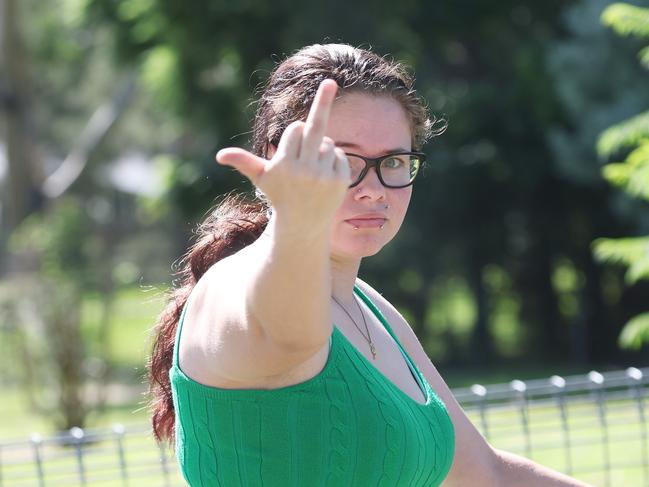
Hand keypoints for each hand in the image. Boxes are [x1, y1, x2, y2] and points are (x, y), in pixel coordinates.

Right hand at [216, 79, 350, 222]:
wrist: (302, 224)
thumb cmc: (279, 195)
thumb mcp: (261, 178)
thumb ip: (244, 162)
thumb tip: (220, 155)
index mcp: (283, 164)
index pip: (295, 129)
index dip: (295, 135)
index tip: (292, 149)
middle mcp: (304, 169)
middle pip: (315, 127)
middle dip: (322, 102)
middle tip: (331, 81)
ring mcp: (323, 175)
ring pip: (328, 142)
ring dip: (322, 150)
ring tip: (313, 171)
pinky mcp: (340, 180)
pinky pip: (340, 154)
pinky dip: (334, 159)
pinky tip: (325, 176)